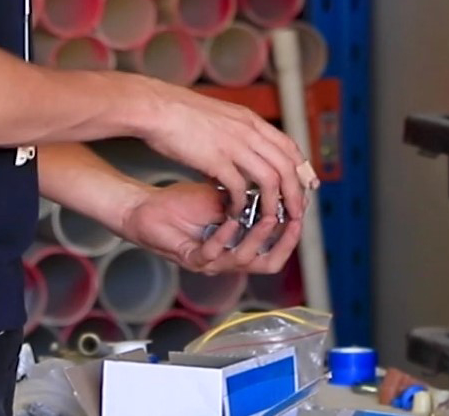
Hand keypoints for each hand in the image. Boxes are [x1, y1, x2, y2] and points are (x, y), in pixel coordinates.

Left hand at [120, 180, 302, 274]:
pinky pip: (212, 255)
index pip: (276, 250)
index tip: (301, 213)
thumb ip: (250, 198)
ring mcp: (210, 262)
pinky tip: (230, 220)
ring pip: (243, 261)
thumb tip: (279, 185)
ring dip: (257, 237)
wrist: (147, 207)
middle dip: (284, 243)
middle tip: (292, 222)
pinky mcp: (190, 259)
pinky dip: (224, 237)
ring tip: (266, 217)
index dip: (291, 236)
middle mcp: (228, 259)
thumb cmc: (182, 203)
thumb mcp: (224, 196)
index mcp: (239, 246)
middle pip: (268, 264)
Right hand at [136, 82, 313, 224]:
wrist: (156, 108)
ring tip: (271, 220)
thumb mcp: (220, 117)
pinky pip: (239, 188)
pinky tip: (237, 214)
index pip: (288, 146)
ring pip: (270, 180)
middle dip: (295, 192)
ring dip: (273, 204)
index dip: (300, 169)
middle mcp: (248, 131)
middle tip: (295, 211)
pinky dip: (241, 204)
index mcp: (250, 120)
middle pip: (286, 166)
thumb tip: (242, 153)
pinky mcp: (216, 160)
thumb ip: (236, 134)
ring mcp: (234, 145)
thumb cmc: (180, 114)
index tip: (305, 186)